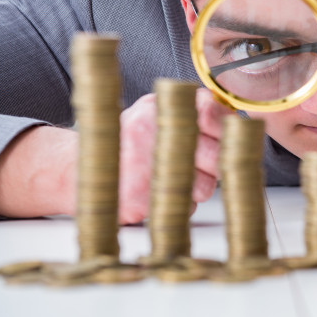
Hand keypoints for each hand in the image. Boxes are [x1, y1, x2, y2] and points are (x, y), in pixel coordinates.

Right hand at [118, 88, 231, 223]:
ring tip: (174, 178)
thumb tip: (238, 124)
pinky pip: (184, 208)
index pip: (211, 113)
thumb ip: (193, 113)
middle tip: (203, 165)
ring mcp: (141, 166)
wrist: (78, 168)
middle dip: (217, 165)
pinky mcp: (138, 200)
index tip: (229, 138)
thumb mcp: (155, 112)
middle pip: (215, 156)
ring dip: (198, 188)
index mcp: (157, 107)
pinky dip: (179, 205)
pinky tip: (159, 193)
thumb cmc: (128, 142)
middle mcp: (148, 132)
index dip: (227, 130)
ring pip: (205, 186)